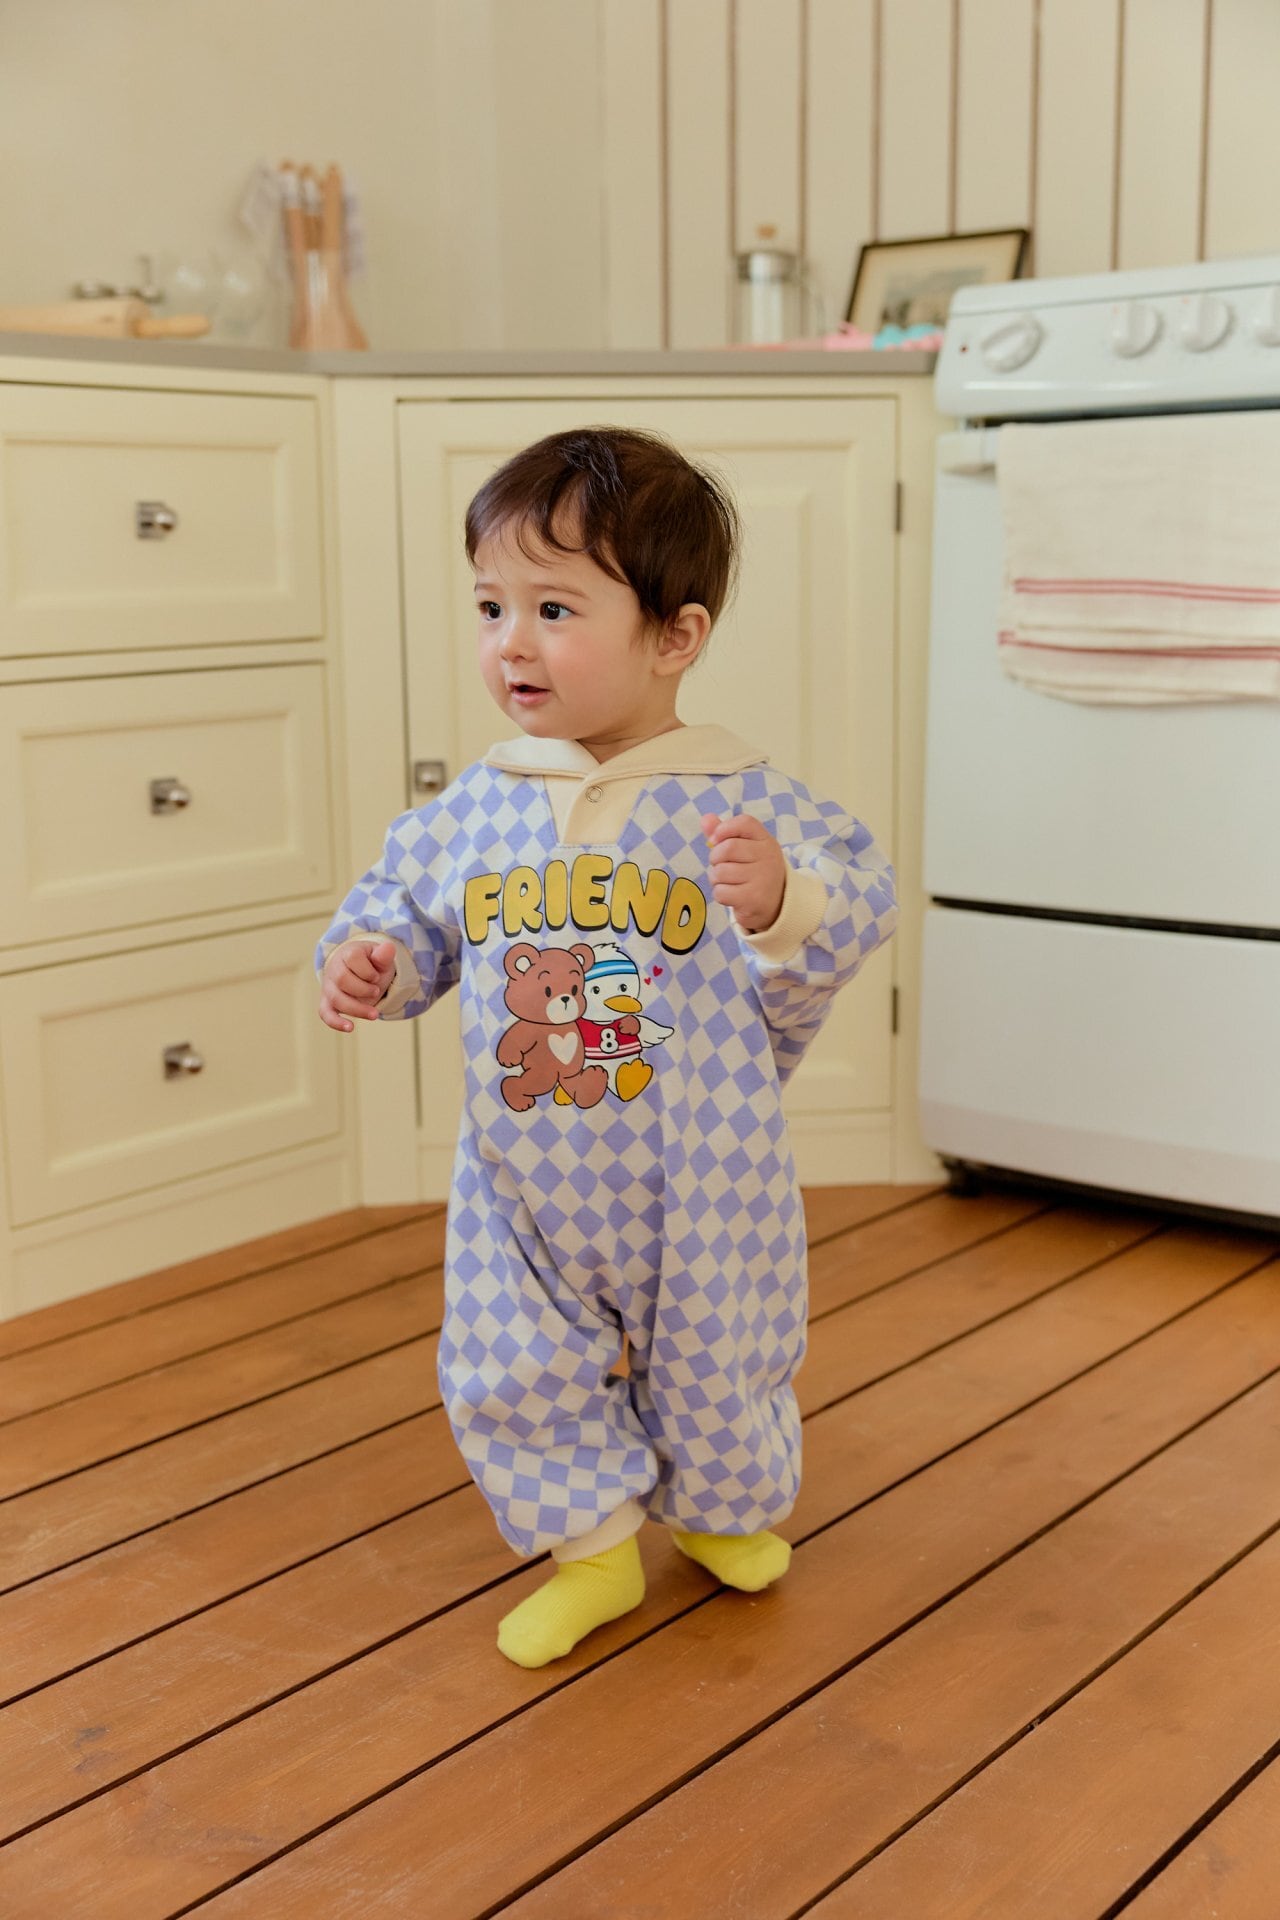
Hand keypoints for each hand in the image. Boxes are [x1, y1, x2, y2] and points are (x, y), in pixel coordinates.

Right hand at [319, 939, 397, 1031]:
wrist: (361, 973)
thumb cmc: (371, 965)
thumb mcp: (380, 958)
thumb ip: (383, 955)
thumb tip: (389, 947)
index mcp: (347, 953)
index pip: (353, 958)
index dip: (368, 971)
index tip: (376, 976)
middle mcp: (334, 969)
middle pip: (343, 979)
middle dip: (364, 989)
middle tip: (377, 991)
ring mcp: (329, 986)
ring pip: (336, 999)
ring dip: (357, 1008)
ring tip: (374, 1014)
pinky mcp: (328, 1002)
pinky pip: (326, 1013)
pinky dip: (336, 1022)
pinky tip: (350, 1028)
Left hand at [702, 812, 786, 933]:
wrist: (775, 904)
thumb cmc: (754, 871)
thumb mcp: (745, 848)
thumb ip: (725, 833)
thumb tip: (705, 819)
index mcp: (766, 840)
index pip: (744, 822)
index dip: (724, 829)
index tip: (717, 840)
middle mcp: (768, 857)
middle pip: (727, 848)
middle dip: (715, 858)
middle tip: (722, 866)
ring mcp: (762, 879)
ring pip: (720, 872)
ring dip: (716, 879)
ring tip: (728, 881)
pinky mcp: (753, 899)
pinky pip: (721, 892)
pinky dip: (720, 894)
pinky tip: (732, 895)